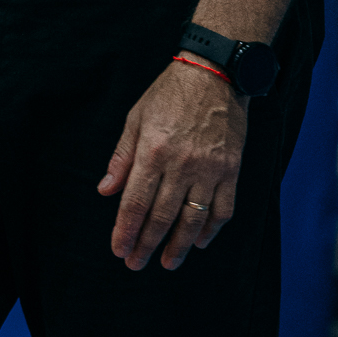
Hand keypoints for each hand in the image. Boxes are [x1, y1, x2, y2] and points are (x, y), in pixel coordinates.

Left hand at [97, 60, 247, 270]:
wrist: (216, 72)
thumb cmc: (170, 93)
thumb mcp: (136, 118)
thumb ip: (122, 157)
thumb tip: (106, 191)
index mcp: (153, 151)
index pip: (135, 202)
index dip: (126, 231)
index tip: (119, 250)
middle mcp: (181, 164)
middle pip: (161, 216)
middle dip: (147, 245)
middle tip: (136, 263)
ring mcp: (209, 168)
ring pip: (193, 219)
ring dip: (179, 246)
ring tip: (168, 263)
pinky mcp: (231, 168)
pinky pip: (223, 208)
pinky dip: (212, 229)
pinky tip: (200, 240)